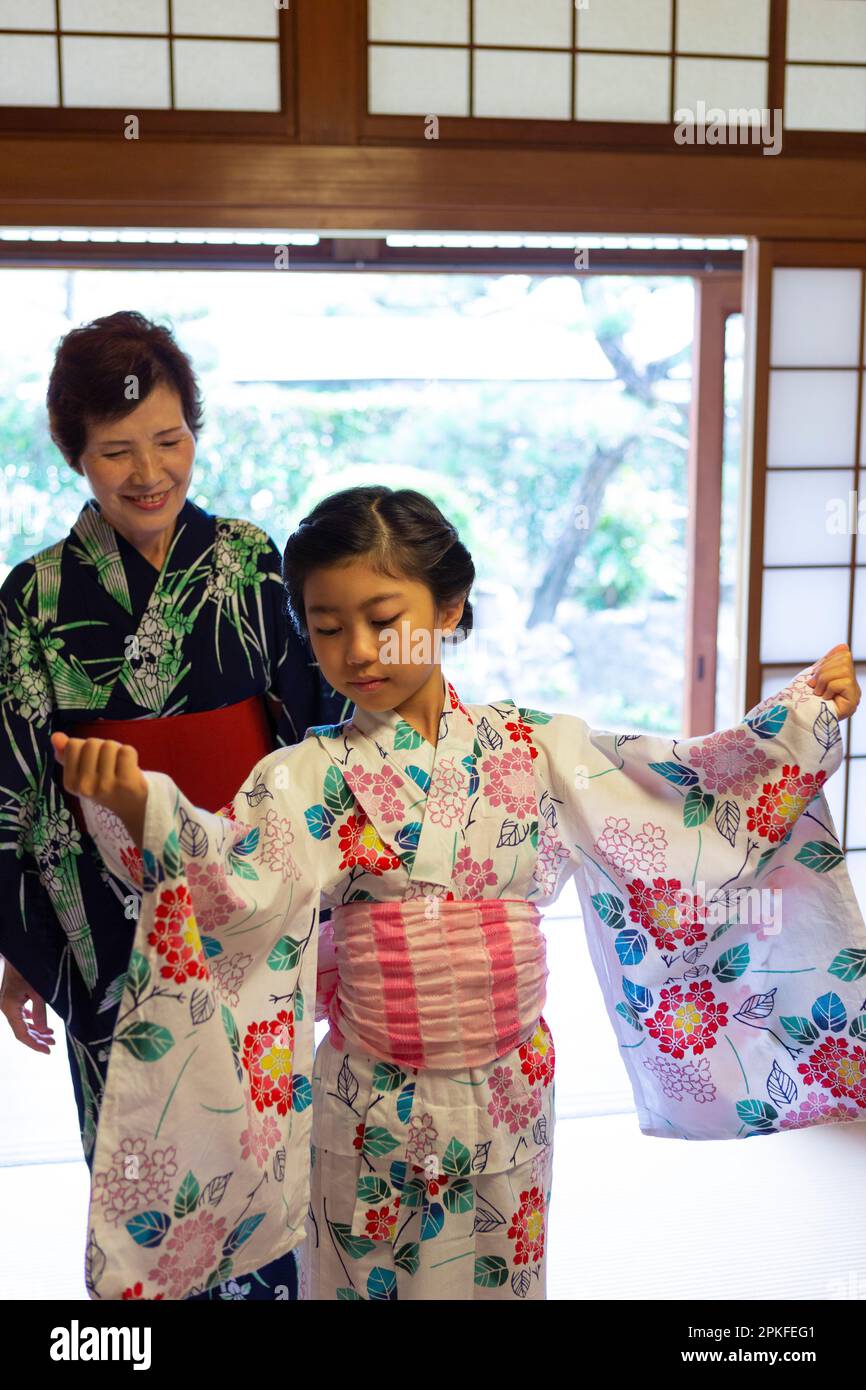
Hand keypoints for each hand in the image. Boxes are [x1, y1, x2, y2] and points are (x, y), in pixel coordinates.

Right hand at [0, 957, 54, 1053]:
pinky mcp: (12, 998)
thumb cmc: (28, 969)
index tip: (48, 1050)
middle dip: (38, 1038)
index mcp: (9, 1008)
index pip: (22, 1034)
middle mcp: (6, 1008)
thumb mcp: (38, 991)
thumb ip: (40, 1012)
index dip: (35, 1044)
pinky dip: (31, 1020)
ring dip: (36, 1029)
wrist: (18, 953)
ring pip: (22, 1023)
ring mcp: (8, 1003)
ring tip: (51, 1035)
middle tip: (53, 1042)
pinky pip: (21, 1015)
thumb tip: (43, 1030)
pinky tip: (41, 1024)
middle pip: (22, 1030)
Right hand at [50, 732, 147, 848]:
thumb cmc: (106, 782)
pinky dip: (131, 754)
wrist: (133, 805)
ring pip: (109, 745)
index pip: (73, 744)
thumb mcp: (83, 771)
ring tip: (120, 767)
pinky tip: (130, 769)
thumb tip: (55, 736)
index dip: (86, 747)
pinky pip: (126, 751)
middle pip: (91, 743)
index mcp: (70, 783)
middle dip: (103, 747)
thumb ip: (67, 753)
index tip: (94, 763)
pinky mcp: (126, 784)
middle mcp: (84, 787)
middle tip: (110, 765)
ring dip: (117, 750)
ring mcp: (105, 787)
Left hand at [806, 643, 860, 720]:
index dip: (826, 661)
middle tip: (814, 685)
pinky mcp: (854, 699)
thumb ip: (828, 662)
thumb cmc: (809, 698)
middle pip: (844, 659)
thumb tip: (843, 645)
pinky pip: (841, 683)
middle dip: (823, 671)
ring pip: (843, 670)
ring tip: (818, 692)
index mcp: (845, 674)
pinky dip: (828, 689)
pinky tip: (825, 698)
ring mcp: (855, 691)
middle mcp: (853, 681)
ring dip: (824, 680)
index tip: (815, 675)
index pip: (843, 653)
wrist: (804, 719)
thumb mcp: (817, 676)